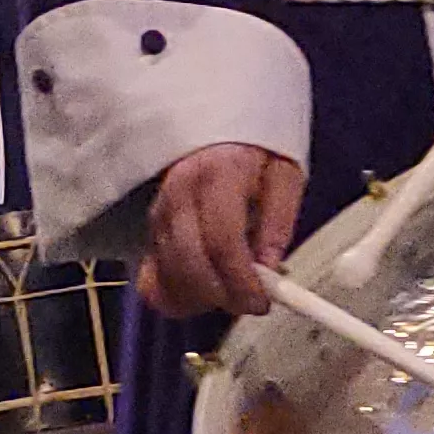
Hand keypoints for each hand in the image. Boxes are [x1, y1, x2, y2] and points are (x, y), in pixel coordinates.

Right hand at [141, 143, 304, 317]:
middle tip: (250, 302)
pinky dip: (174, 297)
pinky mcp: (149, 233)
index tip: (262, 300)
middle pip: (189, 264)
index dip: (241, 280)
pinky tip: (202, 292)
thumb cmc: (254, 153)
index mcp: (217, 174)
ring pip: (167, 277)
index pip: (221, 240)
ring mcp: (158, 215)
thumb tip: (269, 268)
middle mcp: (178, 195)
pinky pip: (150, 281)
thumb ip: (280, 220)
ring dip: (201, 299)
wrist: (215, 131)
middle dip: (222, 296)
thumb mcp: (284, 173)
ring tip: (231, 290)